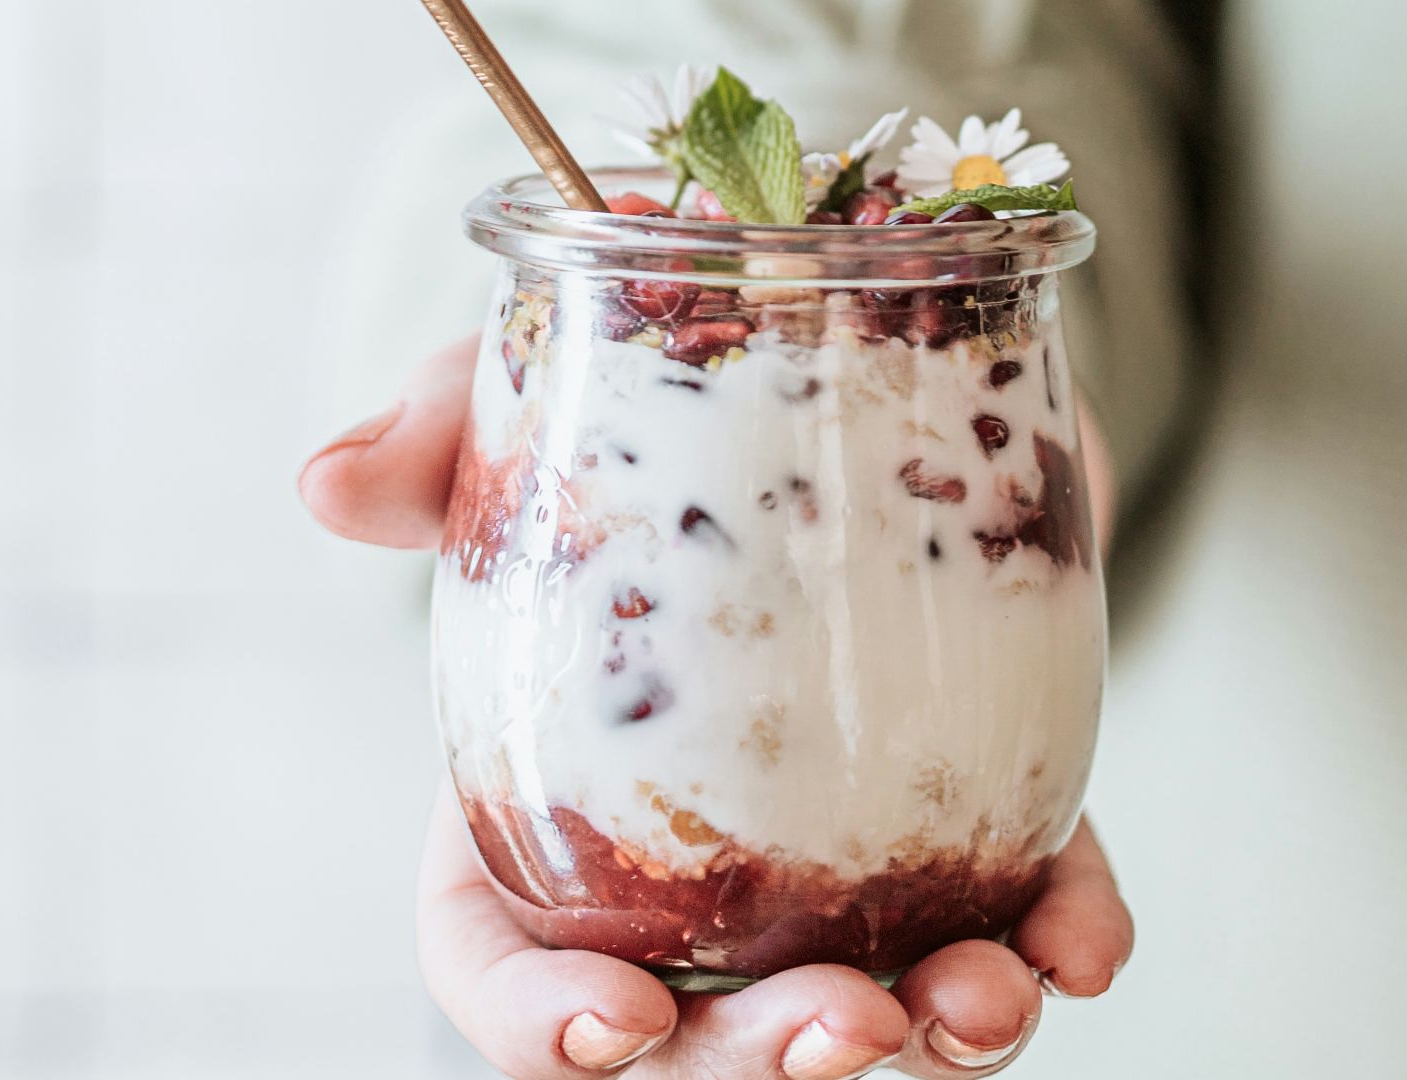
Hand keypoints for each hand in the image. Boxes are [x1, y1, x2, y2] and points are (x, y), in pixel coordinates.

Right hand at [301, 339, 1133, 1078]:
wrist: (830, 342)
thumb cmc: (646, 397)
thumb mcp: (529, 399)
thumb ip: (435, 438)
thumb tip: (323, 485)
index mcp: (545, 792)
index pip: (501, 957)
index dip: (540, 1020)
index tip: (619, 1019)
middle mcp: (688, 853)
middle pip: (698, 1027)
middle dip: (766, 1060)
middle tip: (849, 1021)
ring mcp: (832, 843)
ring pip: (871, 999)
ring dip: (940, 1035)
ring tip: (990, 995)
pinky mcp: (964, 798)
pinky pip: (1018, 909)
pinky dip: (1057, 940)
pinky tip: (1082, 943)